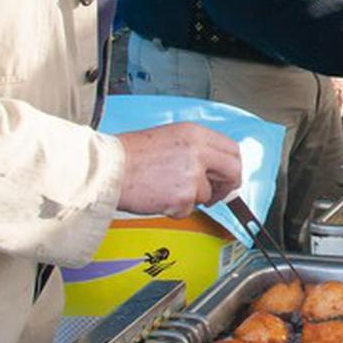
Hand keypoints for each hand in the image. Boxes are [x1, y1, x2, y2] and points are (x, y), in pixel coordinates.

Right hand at [116, 123, 242, 217]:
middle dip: (228, 186)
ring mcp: (192, 175)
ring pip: (208, 194)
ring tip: (165, 188)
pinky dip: (176, 209)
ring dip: (192, 198)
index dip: (232, 166)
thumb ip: (196, 150)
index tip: (226, 176)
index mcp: (195, 134)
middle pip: (234, 171)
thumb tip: (216, 168)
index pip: (232, 149)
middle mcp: (198, 152)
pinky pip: (189, 209)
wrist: (108, 170)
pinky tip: (158, 196)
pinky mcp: (183, 197)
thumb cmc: (131, 155)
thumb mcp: (169, 138)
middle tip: (216, 193)